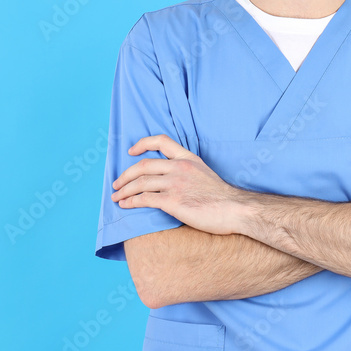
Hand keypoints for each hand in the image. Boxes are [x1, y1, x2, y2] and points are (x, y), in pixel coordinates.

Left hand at [111, 134, 244, 234]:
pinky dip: (131, 201)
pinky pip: (145, 199)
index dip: (142, 144)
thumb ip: (187, 172)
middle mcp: (179, 168)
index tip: (131, 151)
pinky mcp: (173, 202)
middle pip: (143, 165)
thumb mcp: (204, 174)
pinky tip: (125, 205)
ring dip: (124, 190)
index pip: (161, 141)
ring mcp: (175, 184)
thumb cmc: (222, 197)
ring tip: (116, 196)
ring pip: (140, 183)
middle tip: (116, 183)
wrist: (235, 209)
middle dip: (125, 175)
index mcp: (188, 158)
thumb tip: (171, 180)